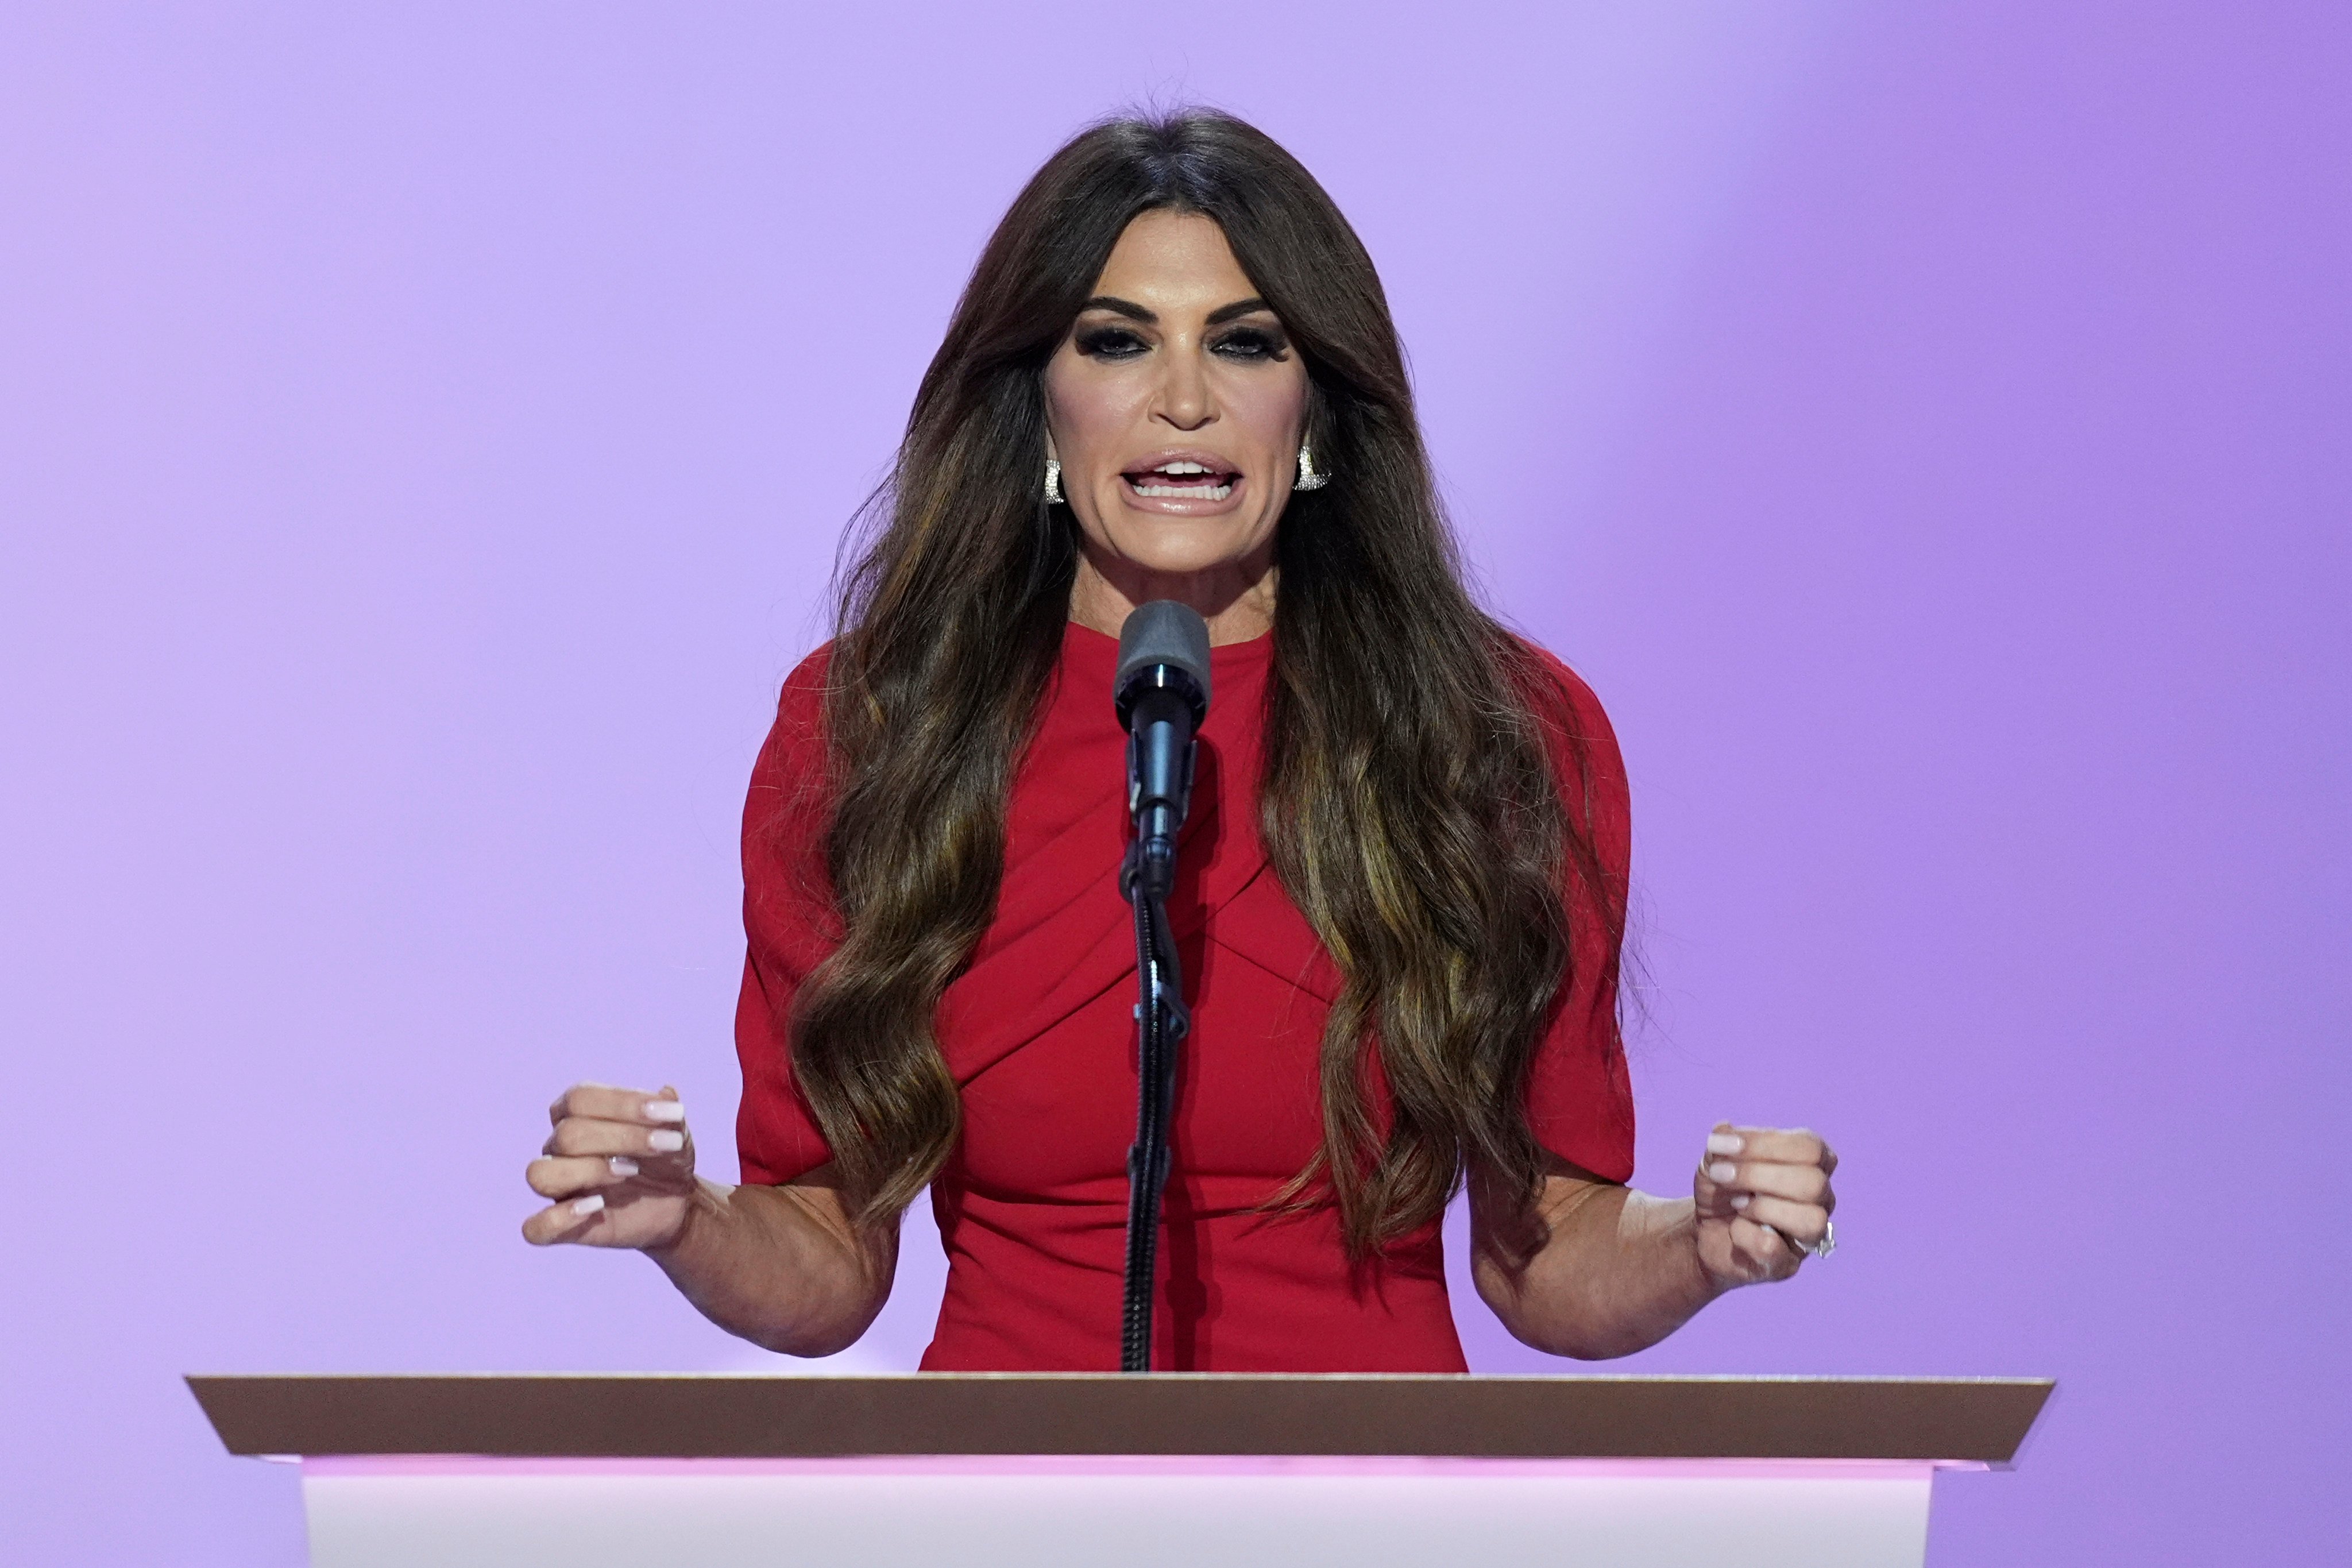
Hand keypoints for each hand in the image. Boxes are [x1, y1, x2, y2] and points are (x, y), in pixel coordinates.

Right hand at [522, 1083, 699, 1250]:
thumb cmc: (666, 1157)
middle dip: (621, 1138)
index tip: (672, 1114)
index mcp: (578, 1115)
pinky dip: (559, 1218)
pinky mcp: (565, 1228)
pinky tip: (597, 1206)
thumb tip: (666, 1093)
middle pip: (567, 1135)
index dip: (623, 1103)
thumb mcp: (674, 1131)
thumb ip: (667, 1111)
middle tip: (660, 1146)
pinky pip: (535, 1228)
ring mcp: (560, 1189)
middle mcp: (559, 1148)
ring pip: (540, 1174)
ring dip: (589, 1171)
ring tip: (630, 1171)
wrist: (677, 1201)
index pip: (579, 1098)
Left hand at [1692, 1122, 1837, 1289]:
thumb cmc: (1722, 1189)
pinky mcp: (1787, 1264)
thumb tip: (1724, 1128)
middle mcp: (1820, 1198)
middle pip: (1814, 1183)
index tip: (1721, 1145)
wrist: (1703, 1231)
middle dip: (1758, 1175)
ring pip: (1811, 1219)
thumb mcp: (1715, 1160)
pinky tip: (1735, 1228)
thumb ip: (1722, 1144)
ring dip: (1762, 1207)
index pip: (1810, 1147)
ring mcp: (1808, 1235)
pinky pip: (1775, 1248)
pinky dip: (1745, 1234)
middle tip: (1721, 1175)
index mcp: (1811, 1162)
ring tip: (1736, 1203)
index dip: (1764, 1144)